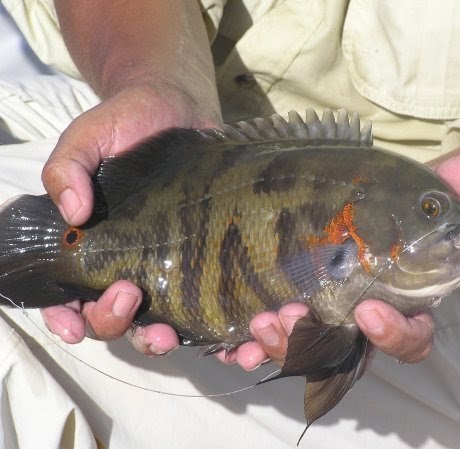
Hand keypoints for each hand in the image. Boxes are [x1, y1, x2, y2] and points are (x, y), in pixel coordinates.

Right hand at [40, 1, 220, 353]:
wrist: (180, 105)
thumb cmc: (127, 122)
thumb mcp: (88, 138)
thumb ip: (66, 168)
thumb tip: (72, 212)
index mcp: (90, 245)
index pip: (68, 294)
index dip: (65, 317)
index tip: (73, 323)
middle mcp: (127, 262)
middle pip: (112, 316)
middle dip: (114, 322)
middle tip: (129, 295)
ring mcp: (168, 264)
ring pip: (157, 319)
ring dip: (158, 338)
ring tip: (170, 334)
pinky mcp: (205, 258)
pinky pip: (206, 301)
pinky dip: (211, 326)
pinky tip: (223, 331)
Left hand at [219, 150, 459, 369]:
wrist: (344, 207)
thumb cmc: (387, 212)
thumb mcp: (411, 195)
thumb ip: (446, 184)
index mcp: (398, 304)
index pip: (409, 337)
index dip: (394, 334)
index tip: (370, 311)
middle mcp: (355, 323)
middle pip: (343, 355)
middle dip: (314, 344)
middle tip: (288, 316)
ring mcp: (314, 323)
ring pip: (297, 353)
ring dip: (275, 346)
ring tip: (255, 322)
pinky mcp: (278, 315)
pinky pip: (261, 342)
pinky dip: (243, 345)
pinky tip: (223, 339)